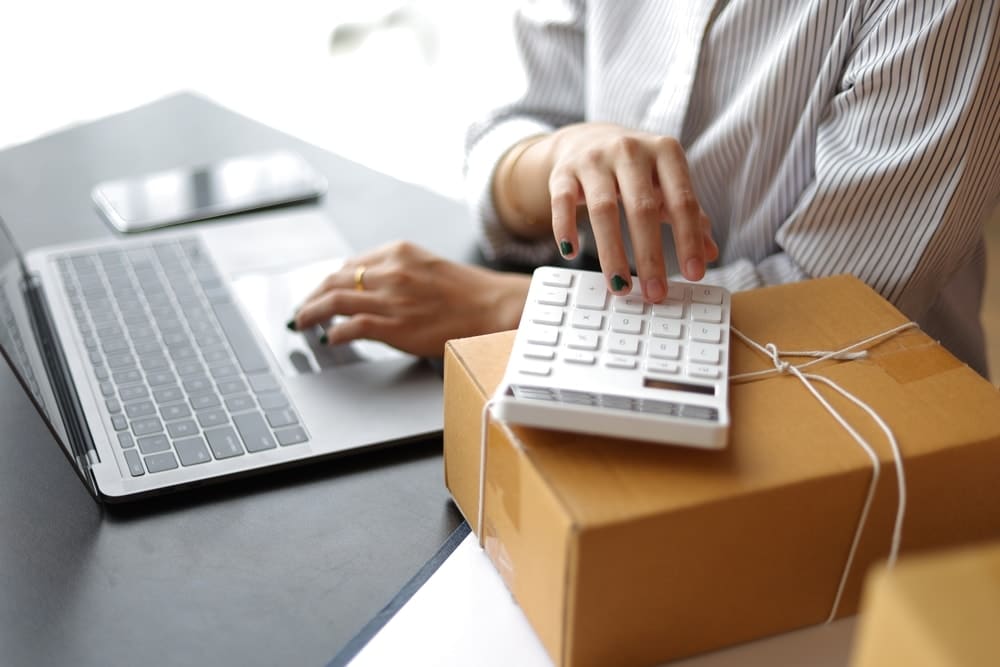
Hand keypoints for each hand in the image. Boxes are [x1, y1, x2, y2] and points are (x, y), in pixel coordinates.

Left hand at [287, 242, 529, 356]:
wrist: (494, 307)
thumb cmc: (469, 293)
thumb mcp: (428, 268)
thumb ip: (399, 273)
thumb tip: (373, 288)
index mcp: (398, 252)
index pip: (350, 265)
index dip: (329, 281)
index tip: (321, 291)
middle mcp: (389, 271)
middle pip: (334, 280)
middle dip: (313, 296)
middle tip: (303, 309)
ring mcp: (389, 298)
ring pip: (334, 301)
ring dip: (312, 313)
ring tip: (303, 323)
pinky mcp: (392, 325)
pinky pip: (349, 328)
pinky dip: (334, 333)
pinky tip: (330, 339)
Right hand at [495, 123, 718, 301]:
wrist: (587, 139)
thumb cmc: (636, 168)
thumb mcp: (666, 182)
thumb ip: (689, 213)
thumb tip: (710, 252)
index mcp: (665, 151)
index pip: (682, 201)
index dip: (689, 240)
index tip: (694, 274)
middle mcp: (630, 150)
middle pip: (641, 208)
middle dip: (650, 256)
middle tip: (655, 293)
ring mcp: (594, 159)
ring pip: (603, 210)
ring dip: (612, 254)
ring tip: (619, 287)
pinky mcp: (564, 172)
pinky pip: (562, 203)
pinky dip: (566, 229)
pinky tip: (572, 254)